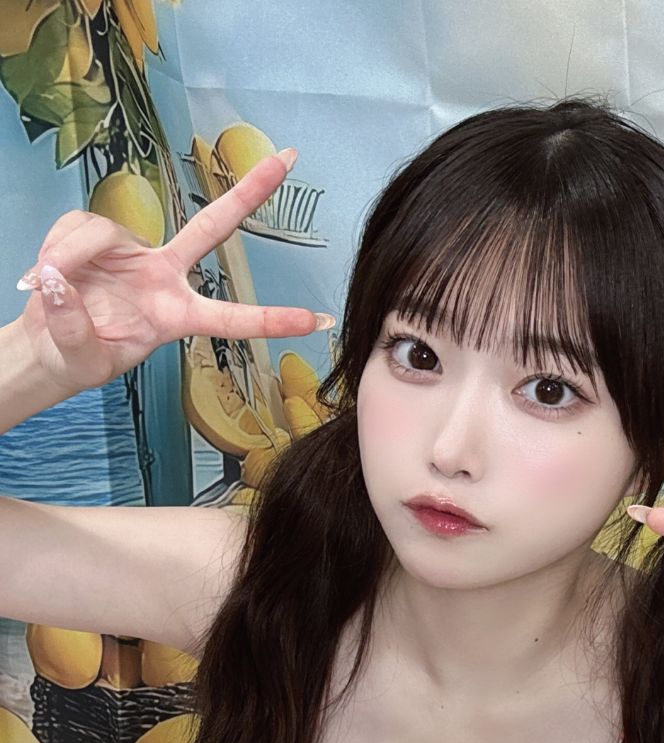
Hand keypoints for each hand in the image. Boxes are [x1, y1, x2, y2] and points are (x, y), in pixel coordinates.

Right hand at [15, 149, 332, 396]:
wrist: (46, 347)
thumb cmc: (77, 358)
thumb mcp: (81, 359)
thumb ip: (72, 327)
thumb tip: (56, 283)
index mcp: (176, 317)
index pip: (232, 318)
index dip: (273, 319)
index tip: (317, 319)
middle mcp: (163, 277)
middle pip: (213, 227)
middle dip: (250, 192)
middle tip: (288, 157)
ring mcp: (133, 253)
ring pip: (104, 232)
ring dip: (68, 257)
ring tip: (46, 286)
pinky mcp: (98, 237)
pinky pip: (75, 229)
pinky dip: (54, 250)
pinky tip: (42, 275)